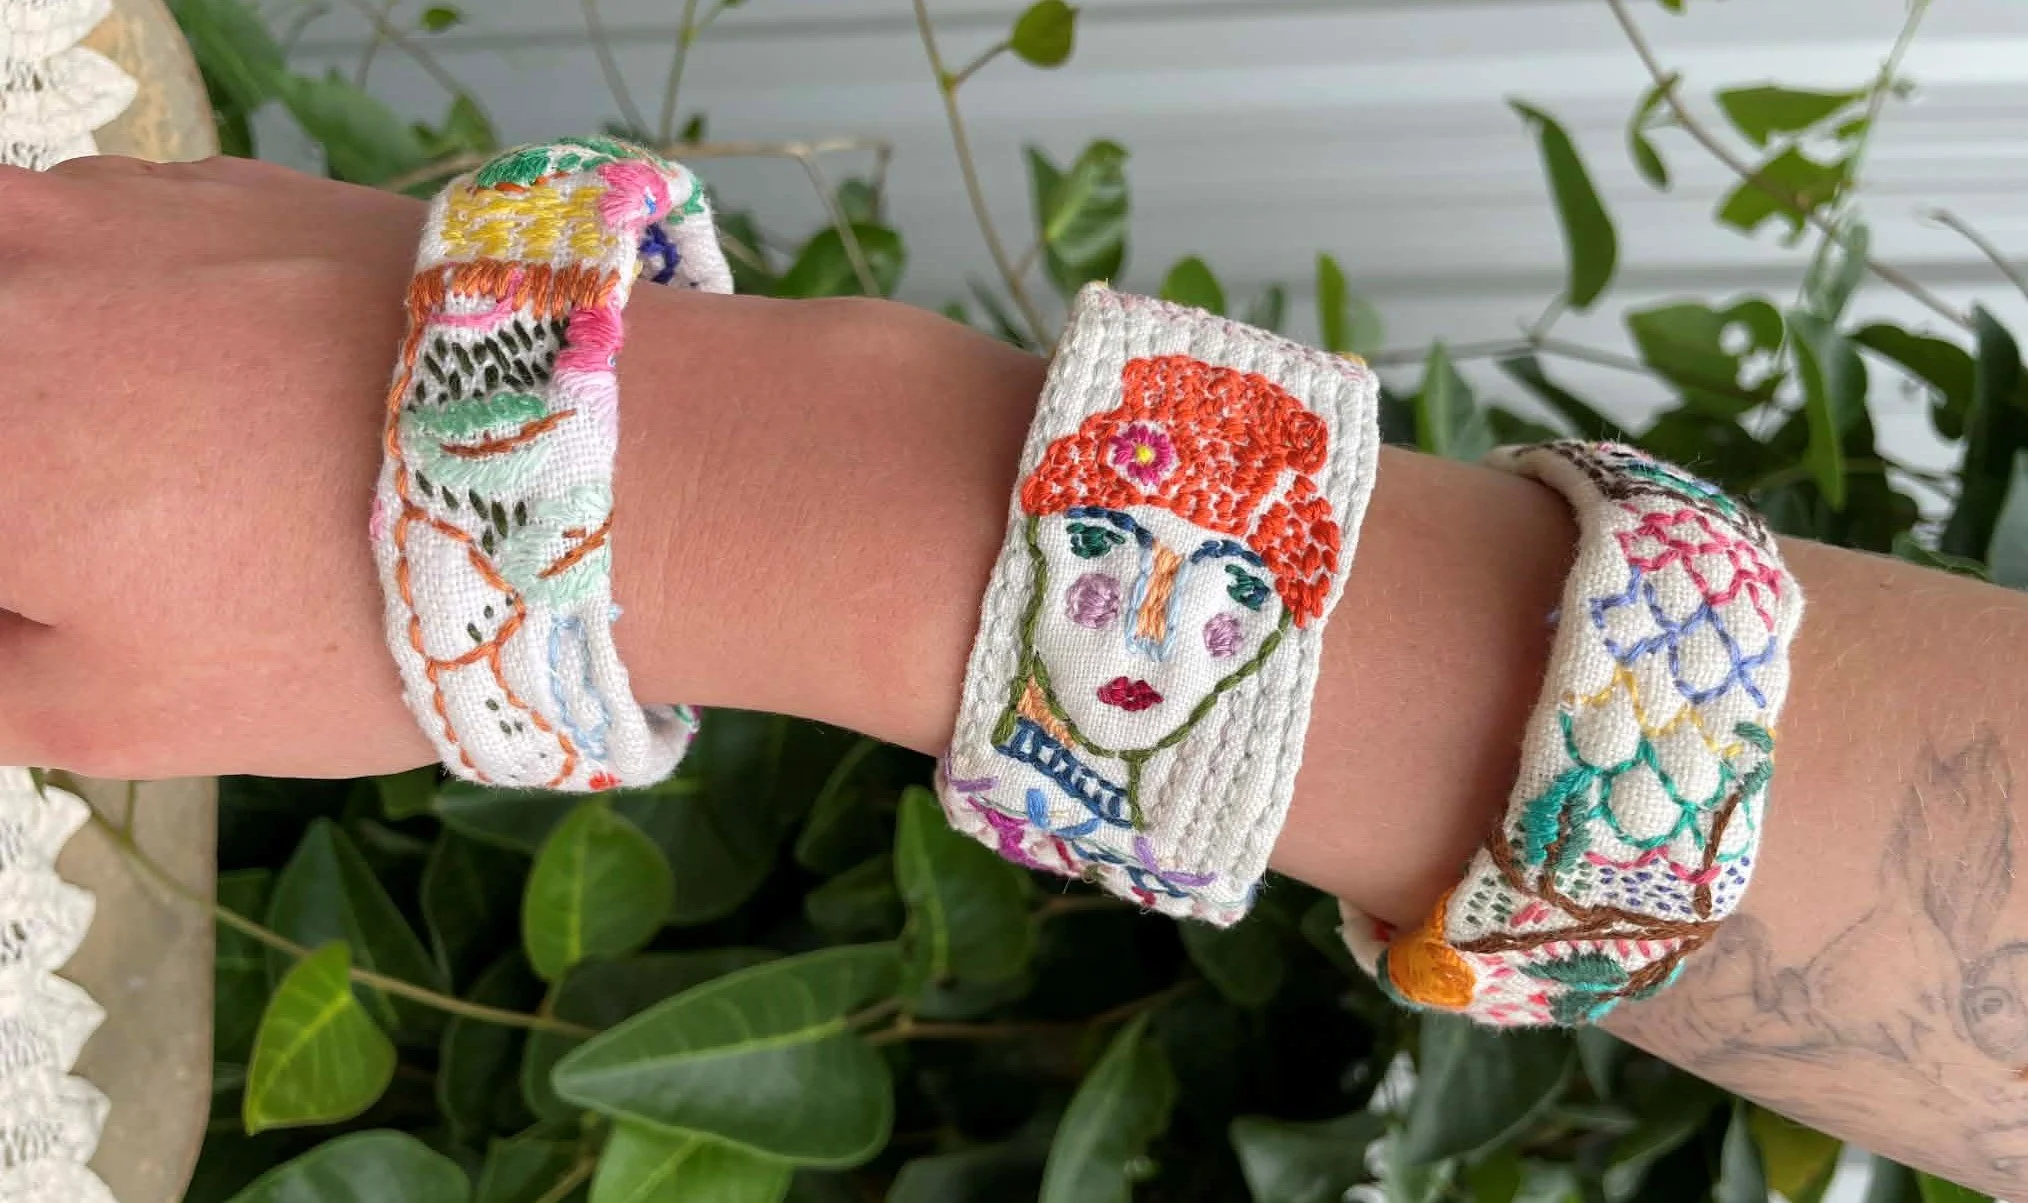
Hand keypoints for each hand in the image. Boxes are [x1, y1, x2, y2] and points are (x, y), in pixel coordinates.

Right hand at [0, 156, 437, 777]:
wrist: (584, 471)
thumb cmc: (337, 616)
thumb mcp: (111, 706)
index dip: (20, 572)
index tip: (48, 592)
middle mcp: (3, 279)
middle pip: (0, 373)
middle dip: (35, 482)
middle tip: (88, 545)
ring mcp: (103, 206)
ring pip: (10, 280)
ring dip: (40, 374)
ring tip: (137, 479)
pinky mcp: (214, 182)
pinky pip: (90, 236)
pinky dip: (93, 307)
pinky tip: (197, 395)